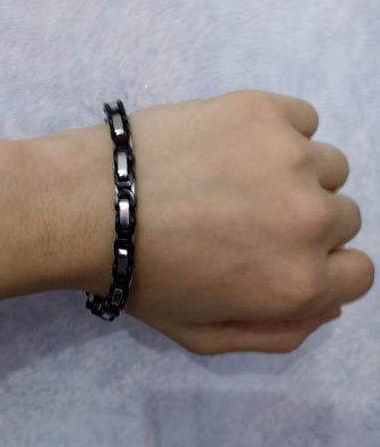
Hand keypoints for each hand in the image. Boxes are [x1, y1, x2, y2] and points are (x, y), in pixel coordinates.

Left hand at [113, 90, 374, 354]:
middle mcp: (311, 220)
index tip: (283, 255)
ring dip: (295, 175)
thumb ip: (276, 334)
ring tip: (237, 178)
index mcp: (300, 282)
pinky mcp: (265, 111)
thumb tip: (328, 307)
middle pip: (344, 218)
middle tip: (247, 217)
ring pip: (326, 167)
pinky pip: (302, 120)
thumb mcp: (204, 335)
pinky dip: (279, 132)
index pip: (358, 274)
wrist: (92, 205)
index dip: (323, 268)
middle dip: (305, 223)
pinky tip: (234, 145)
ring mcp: (292, 158)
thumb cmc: (143, 277)